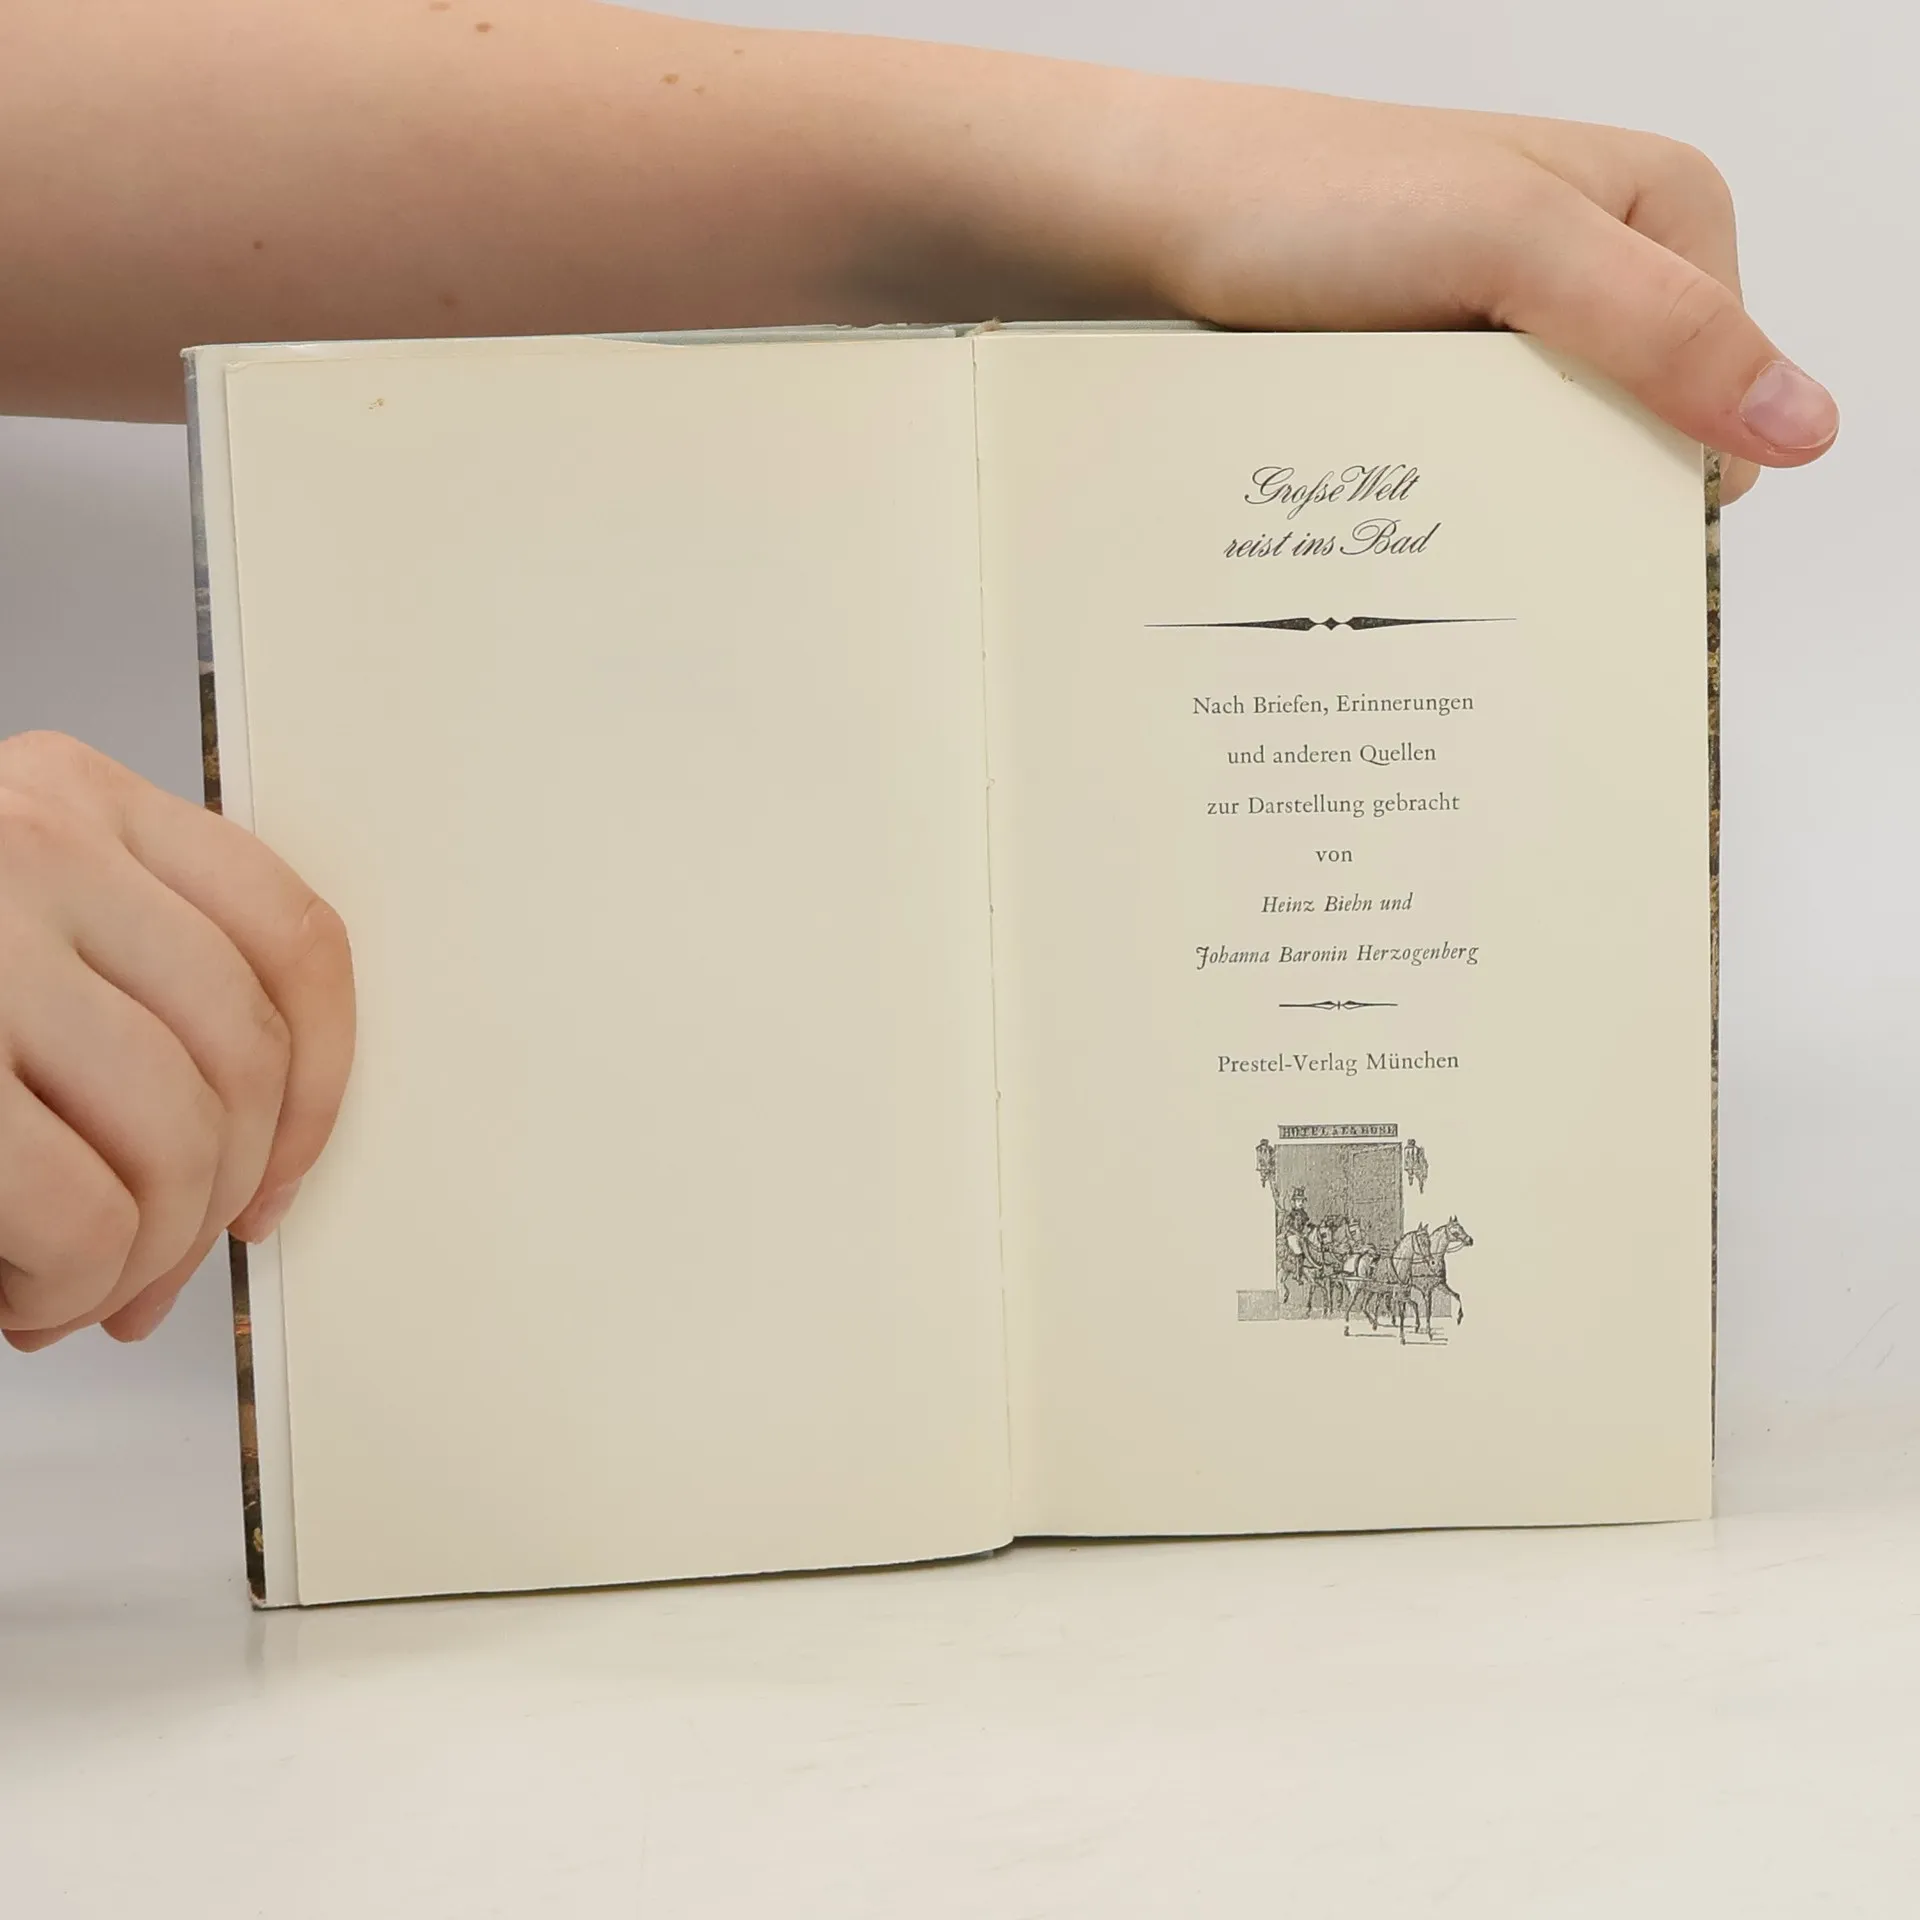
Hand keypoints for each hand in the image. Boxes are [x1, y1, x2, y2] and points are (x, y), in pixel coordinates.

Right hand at [0, 732, 354, 1349]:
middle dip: (215, 1201)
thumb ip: (117, 974)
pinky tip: (21, 1290)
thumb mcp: (1, 922)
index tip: (283, 1170)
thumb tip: (257, 1136)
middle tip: (156, 1270)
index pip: (289, 934)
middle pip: (243, 1055)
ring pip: (176, 1140)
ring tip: (73, 1284)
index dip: (320, 1083)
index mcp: (71, 799)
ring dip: (140, 1255)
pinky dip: (71, 1284)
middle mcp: (32, 843)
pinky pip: (80, 1213)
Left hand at [1068, 80, 1835, 499]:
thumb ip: (1661, 330)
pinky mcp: (1433, 375)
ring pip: (1548, 463)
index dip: (1663, 477)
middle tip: (1487, 529)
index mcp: (1663, 215)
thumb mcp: (1511, 246)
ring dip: (1501, 508)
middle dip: (1575, 497)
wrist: (1152, 216)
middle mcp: (1598, 270)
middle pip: (1636, 439)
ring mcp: (1510, 327)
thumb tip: (1805, 425)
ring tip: (1430, 525)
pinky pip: (1472, 464)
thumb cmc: (1315, 200)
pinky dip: (1444, 498)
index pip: (1727, 402)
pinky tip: (1397, 517)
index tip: (1579, 529)